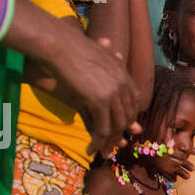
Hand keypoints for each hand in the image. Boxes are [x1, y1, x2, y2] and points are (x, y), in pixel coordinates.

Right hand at [38, 24, 139, 153]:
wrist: (60, 45)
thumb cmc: (72, 45)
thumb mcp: (94, 50)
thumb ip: (105, 52)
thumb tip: (108, 41)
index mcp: (123, 73)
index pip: (134, 101)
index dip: (129, 117)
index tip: (123, 130)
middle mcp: (122, 85)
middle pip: (126, 116)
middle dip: (119, 134)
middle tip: (113, 148)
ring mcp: (113, 94)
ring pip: (116, 126)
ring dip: (109, 143)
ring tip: (102, 153)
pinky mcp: (99, 102)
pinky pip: (102, 129)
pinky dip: (98, 142)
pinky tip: (91, 149)